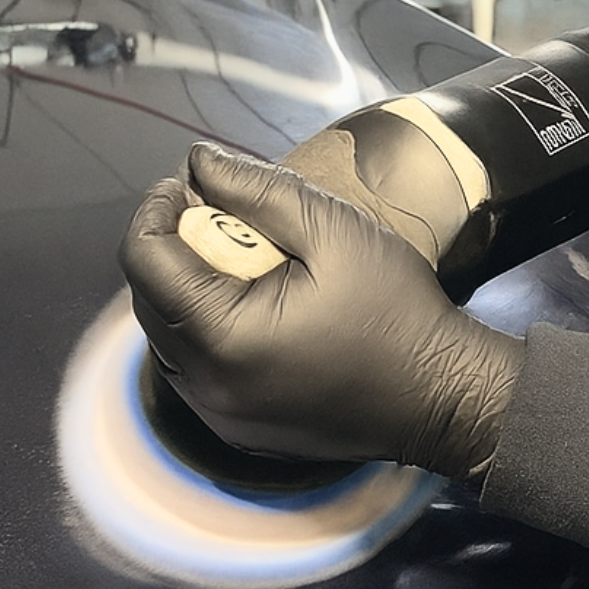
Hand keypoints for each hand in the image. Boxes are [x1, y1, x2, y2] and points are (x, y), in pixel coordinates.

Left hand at [118, 143, 522, 479]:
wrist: (444, 397)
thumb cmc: (396, 310)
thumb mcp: (333, 230)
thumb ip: (257, 189)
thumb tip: (197, 160)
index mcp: (221, 339)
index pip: (144, 260)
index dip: (157, 208)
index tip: (193, 180)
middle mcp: (204, 388)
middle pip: (149, 298)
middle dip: (174, 245)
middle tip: (225, 215)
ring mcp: (219, 416)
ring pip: (168, 334)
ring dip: (189, 288)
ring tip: (245, 259)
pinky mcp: (239, 428)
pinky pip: (195, 367)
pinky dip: (208, 326)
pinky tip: (255, 305)